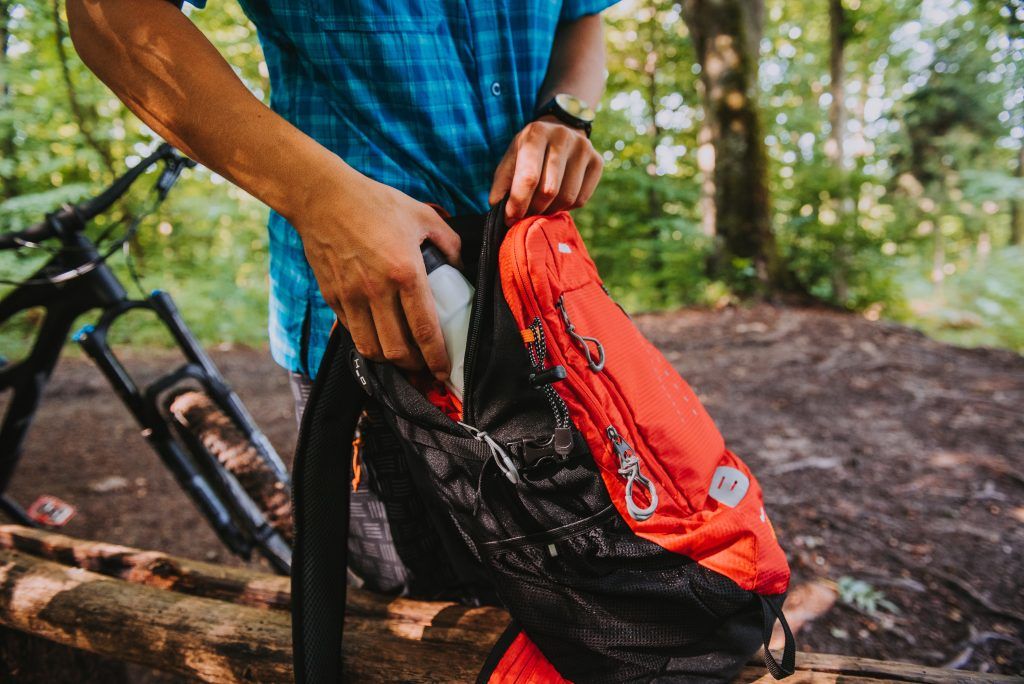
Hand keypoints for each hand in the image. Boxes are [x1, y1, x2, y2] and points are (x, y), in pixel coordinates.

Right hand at [292, 176, 460, 380]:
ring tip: (402, 357)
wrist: (322, 197)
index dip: (436, 358)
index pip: (424, 329)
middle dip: (414, 366)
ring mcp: (351, 296)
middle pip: (396, 350)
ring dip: (389, 360)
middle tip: (425, 366)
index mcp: (405, 272)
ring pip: (371, 348)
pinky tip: (378, 337)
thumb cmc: (374, 203)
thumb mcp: (423, 216)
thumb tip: (460, 266)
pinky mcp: (332, 297)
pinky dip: (367, 341)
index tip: (443, 371)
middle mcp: (377, 290)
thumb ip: (450, 243)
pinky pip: (352, 332)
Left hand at [489, 117, 603, 224]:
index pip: (529, 177)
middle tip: (524, 214)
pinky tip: (556, 200)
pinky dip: (566, 208)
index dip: (518, 202)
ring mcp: (584, 147)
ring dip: (550, 211)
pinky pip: (581, 199)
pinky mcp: (598, 161)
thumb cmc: (530, 151)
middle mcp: (563, 136)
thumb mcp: (511, 158)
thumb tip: (498, 206)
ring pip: (567, 197)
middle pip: (549, 190)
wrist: (560, 133)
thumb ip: (502, 182)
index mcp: (536, 133)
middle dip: (533, 209)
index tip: (510, 218)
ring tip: (539, 207)